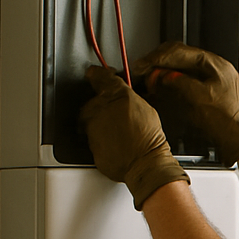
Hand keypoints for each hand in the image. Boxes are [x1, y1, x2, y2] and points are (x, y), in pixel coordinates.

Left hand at [81, 66, 188, 209]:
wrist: (146, 164)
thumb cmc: (150, 140)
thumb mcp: (146, 110)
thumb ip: (128, 98)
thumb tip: (120, 91)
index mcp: (116, 96)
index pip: (100, 77)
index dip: (98, 75)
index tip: (95, 74)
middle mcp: (100, 109)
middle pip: (92, 102)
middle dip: (100, 107)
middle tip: (115, 117)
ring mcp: (92, 127)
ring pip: (89, 120)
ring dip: (99, 124)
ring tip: (117, 133)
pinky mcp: (89, 143)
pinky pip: (91, 138)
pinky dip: (100, 139)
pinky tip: (114, 143)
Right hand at [136, 43, 238, 166]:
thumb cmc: (230, 120)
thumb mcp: (201, 98)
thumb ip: (179, 83)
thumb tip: (160, 75)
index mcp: (214, 64)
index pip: (179, 51)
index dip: (157, 58)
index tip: (142, 65)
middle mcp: (212, 69)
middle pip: (178, 57)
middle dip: (158, 64)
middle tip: (142, 72)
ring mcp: (208, 80)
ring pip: (179, 69)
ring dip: (162, 73)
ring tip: (148, 81)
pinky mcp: (205, 93)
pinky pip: (183, 82)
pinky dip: (169, 84)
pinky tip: (160, 88)